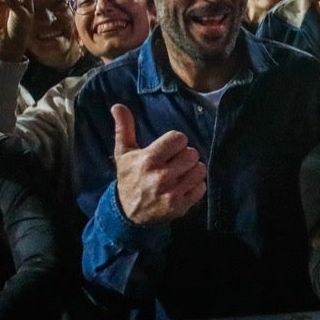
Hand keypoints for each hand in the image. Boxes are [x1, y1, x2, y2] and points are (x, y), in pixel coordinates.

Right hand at [111, 107, 206, 224]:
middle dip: (185, 155)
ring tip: (180, 173)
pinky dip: (195, 185)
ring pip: (200, 169)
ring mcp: (172, 193)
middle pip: (192, 153)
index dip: (176, 142)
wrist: (128, 214)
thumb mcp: (123, 153)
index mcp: (148, 160)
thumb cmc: (128, 178)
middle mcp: (161, 177)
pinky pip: (201, 187)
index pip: (179, 138)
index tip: (169, 149)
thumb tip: (118, 105)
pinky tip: (183, 186)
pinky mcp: (181, 206)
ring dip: (192, 170)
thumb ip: (124, 128)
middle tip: (175, 161)